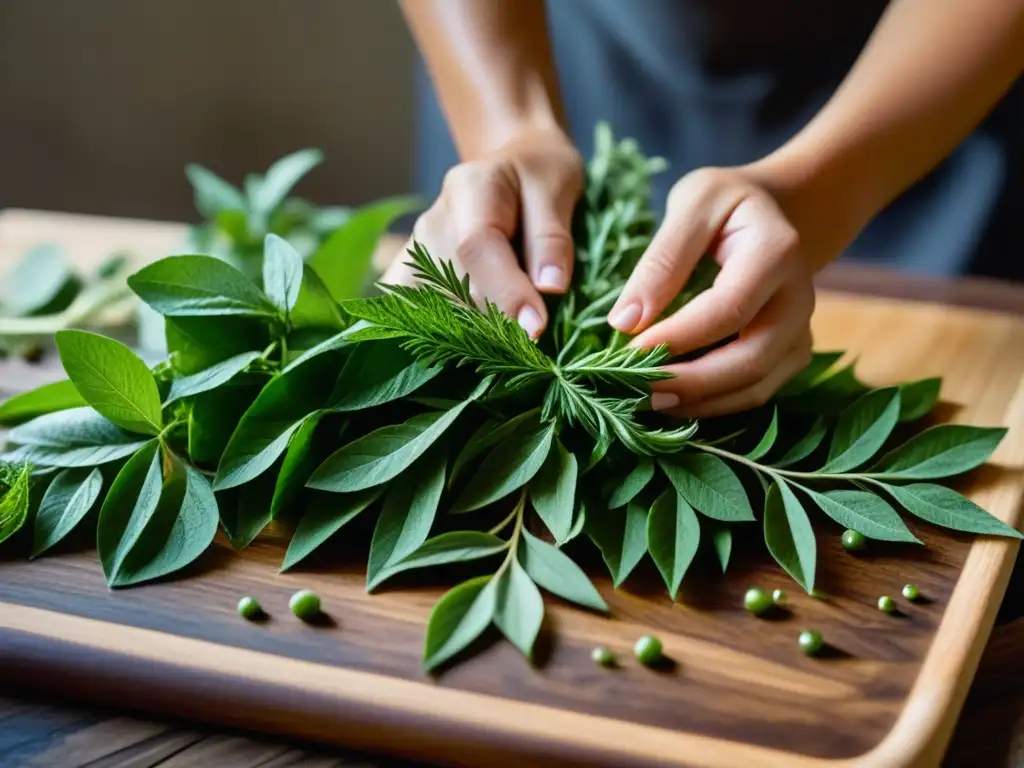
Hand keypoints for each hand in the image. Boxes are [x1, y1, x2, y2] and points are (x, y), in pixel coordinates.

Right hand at [382, 127, 582, 338]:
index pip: (477, 246)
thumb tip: (550, 286)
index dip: (505, 292)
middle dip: (496, 320)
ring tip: (508, 339)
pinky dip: (439, 333)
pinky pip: (416, 312)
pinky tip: (464, 344)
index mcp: (470, 188)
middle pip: (455, 284)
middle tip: (532, 338)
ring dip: (473, 332)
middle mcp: (434, 221)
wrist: (512, 166)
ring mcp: (417, 249)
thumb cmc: (539, 176)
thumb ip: (552, 237)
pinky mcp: (411, 272)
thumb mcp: (558, 188)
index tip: (535, 327)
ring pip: (437, 307)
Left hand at [607, 167, 815, 418]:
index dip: (678, 337)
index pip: (727, 310)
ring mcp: (800, 331)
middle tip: (635, 390)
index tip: (628, 349)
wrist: (778, 213)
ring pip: (754, 387)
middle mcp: (799, 299)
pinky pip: (754, 392)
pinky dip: (713, 405)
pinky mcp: (791, 354)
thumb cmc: (727, 203)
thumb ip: (661, 260)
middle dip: (689, 383)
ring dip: (699, 403)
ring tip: (646, 401)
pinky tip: (672, 400)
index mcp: (777, 253)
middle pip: (749, 360)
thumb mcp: (692, 204)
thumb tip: (624, 322)